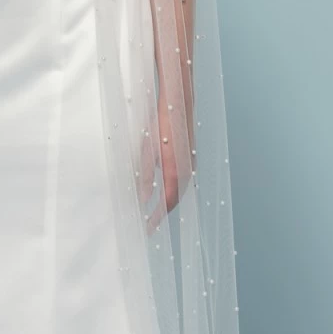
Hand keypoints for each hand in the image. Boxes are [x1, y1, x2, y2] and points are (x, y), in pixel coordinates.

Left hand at [136, 105, 178, 234]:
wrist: (178, 104)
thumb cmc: (161, 125)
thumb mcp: (147, 152)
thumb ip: (145, 177)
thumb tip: (142, 200)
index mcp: (175, 172)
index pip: (166, 203)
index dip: (156, 218)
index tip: (146, 229)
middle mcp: (186, 171)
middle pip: (174, 199)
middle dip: (162, 213)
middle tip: (149, 224)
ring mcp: (190, 164)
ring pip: (179, 190)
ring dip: (167, 201)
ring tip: (155, 211)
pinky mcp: (189, 156)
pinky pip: (182, 179)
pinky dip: (172, 189)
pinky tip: (164, 188)